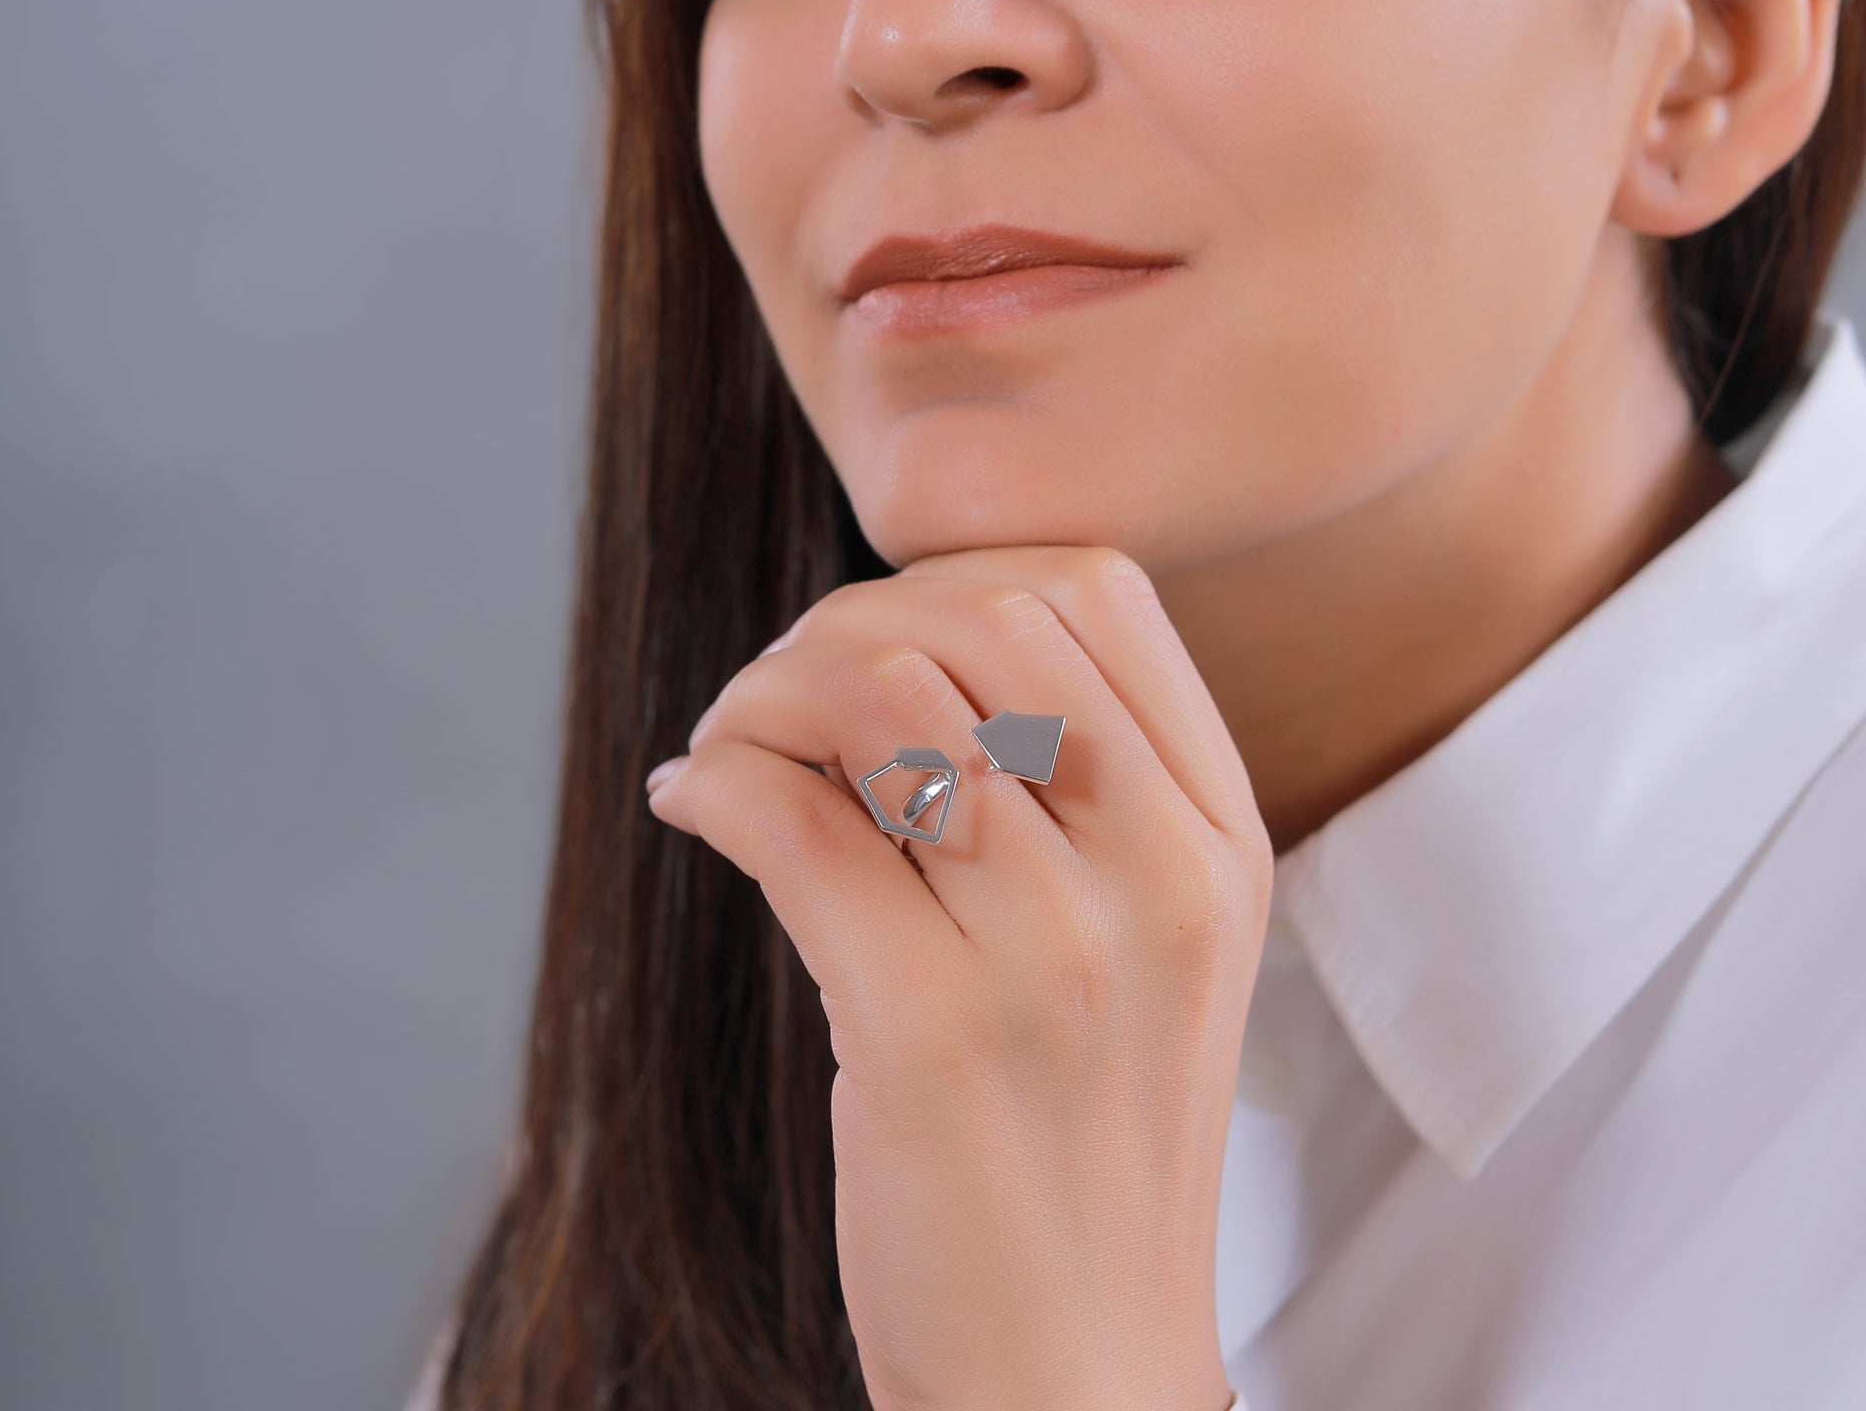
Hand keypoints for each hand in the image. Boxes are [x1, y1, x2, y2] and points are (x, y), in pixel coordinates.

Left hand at [645, 545, 1270, 1410]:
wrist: (1077, 1374)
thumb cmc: (1082, 1141)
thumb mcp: (1146, 949)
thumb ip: (1068, 789)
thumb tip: (882, 638)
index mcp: (1220, 841)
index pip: (1095, 590)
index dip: (955, 578)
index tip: (876, 636)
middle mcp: (1161, 879)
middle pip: (979, 621)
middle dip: (842, 623)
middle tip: (776, 694)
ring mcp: (1059, 957)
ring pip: (878, 702)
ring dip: (763, 693)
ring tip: (728, 744)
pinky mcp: (931, 1036)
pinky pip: (793, 825)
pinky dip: (714, 781)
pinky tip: (688, 799)